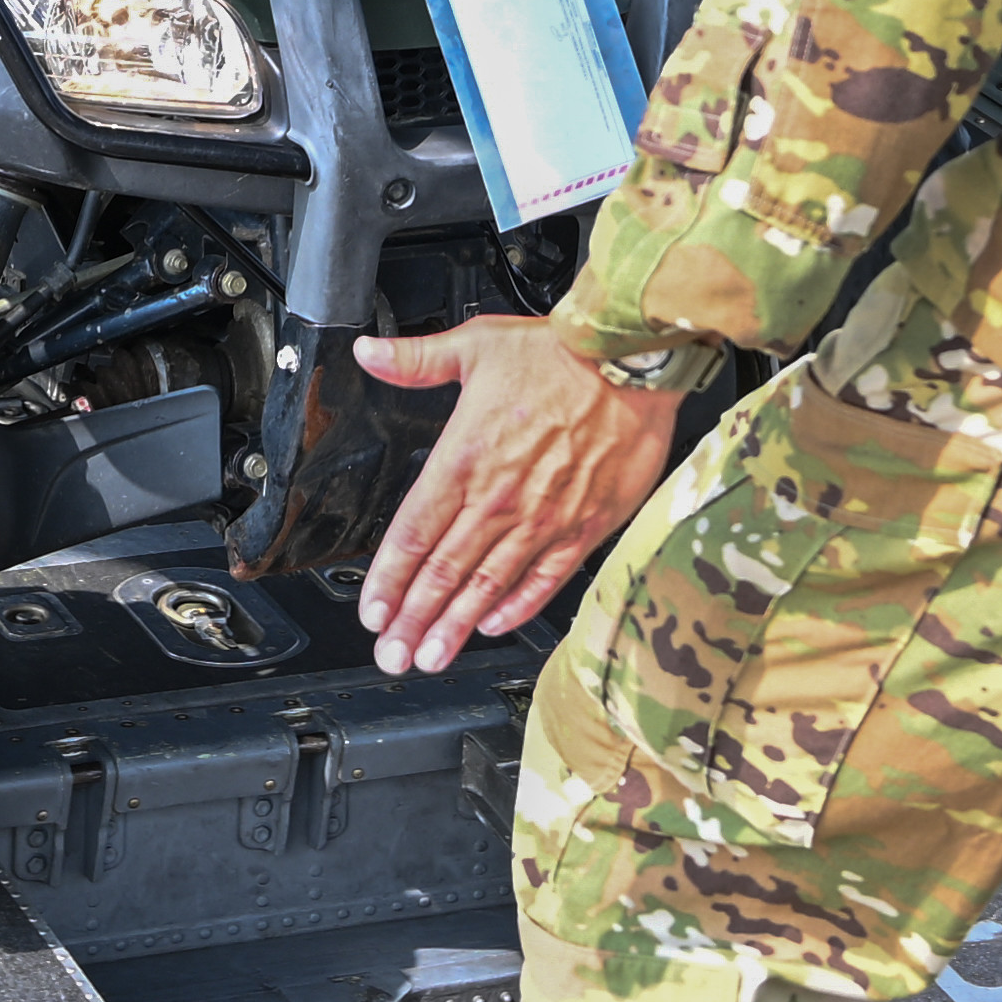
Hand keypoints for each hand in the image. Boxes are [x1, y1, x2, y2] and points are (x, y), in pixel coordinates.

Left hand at [351, 314, 681, 673]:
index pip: (411, 535)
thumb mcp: (476, 345)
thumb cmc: (560, 352)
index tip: (373, 613)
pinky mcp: (583, 526)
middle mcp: (498, 498)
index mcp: (464, 459)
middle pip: (442, 573)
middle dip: (412, 620)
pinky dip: (518, 606)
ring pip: (487, 585)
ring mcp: (542, 518)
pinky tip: (495, 624)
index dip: (387, 582)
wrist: (632, 361)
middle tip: (393, 655)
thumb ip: (416, 360)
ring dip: (455, 626)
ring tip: (433, 657)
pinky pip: (545, 578)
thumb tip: (369, 354)